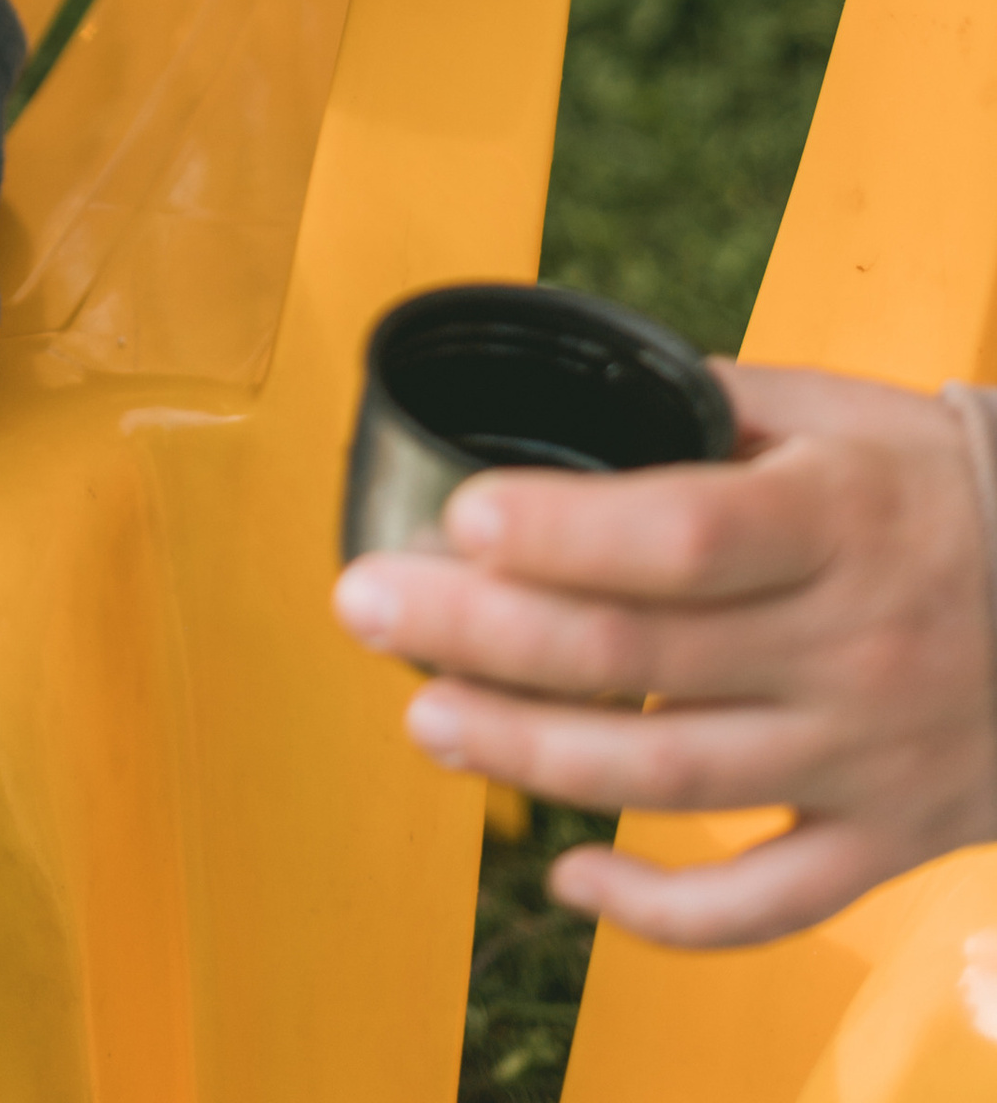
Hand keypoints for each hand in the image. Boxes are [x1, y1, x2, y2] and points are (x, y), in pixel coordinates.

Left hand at [332, 365, 996, 946]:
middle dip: (482, 634)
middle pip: (642, 658)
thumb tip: (577, 394)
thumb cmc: (943, 488)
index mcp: (837, 521)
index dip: (564, 532)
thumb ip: (711, 408)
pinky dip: (659, 913)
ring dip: (529, 754)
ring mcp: (865, 758)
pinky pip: (765, 906)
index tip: (457, 515)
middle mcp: (849, 647)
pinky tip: (564, 871)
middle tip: (368, 606)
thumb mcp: (843, 413)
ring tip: (424, 717)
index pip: (685, 536)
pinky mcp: (885, 842)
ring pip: (673, 782)